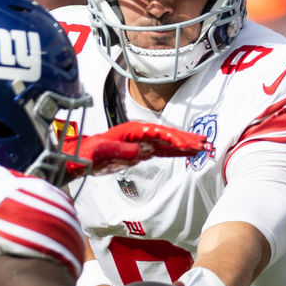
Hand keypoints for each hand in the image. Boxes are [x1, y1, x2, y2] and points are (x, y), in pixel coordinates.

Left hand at [65, 122, 209, 177]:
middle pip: (167, 134)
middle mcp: (140, 133)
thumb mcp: (103, 151)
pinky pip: (162, 150)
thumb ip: (123, 151)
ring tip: (202, 147)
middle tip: (204, 143)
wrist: (81, 156)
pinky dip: (176, 152)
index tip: (185, 144)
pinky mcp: (142, 151)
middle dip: (186, 139)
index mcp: (132, 130)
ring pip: (168, 142)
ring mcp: (142, 142)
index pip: (157, 133)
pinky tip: (187, 153)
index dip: (172, 138)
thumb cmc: (90, 152)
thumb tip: (142, 151)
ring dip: (185, 145)